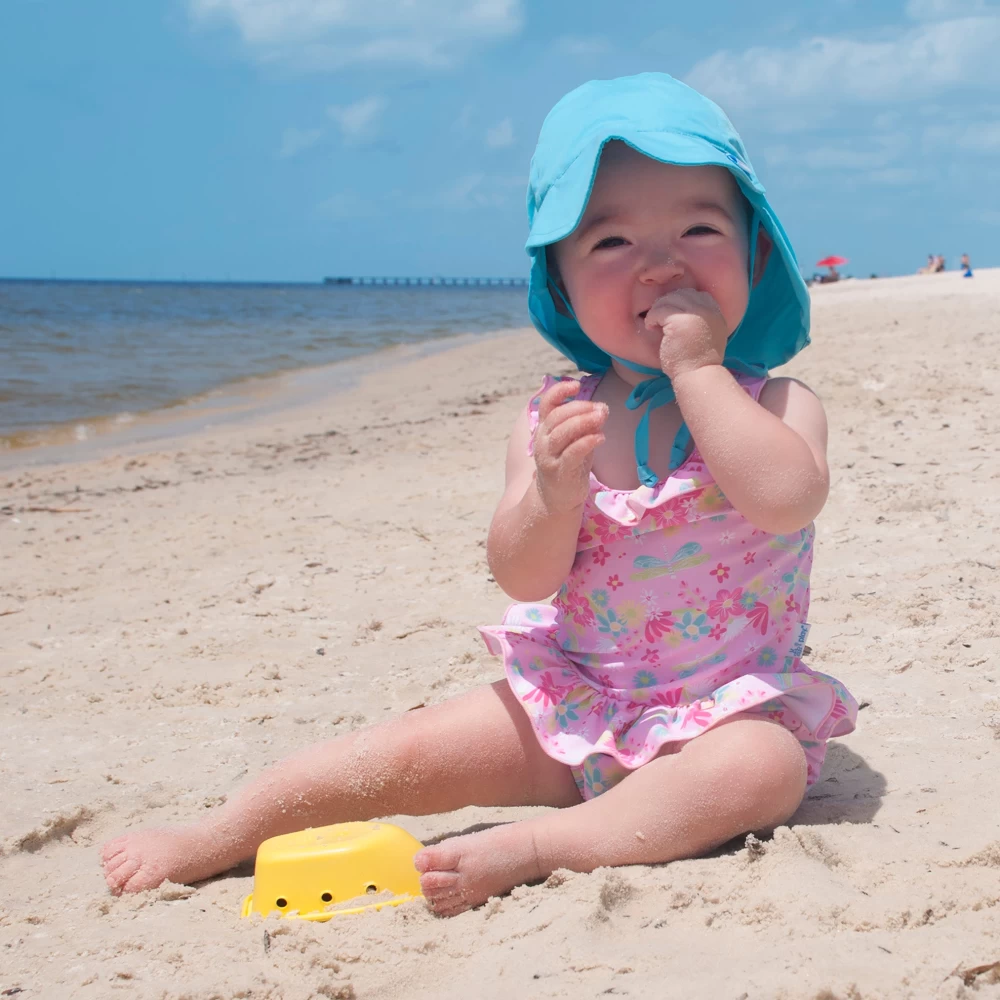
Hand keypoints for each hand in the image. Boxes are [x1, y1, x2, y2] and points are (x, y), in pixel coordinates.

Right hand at [532, 380, 607, 513]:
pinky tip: (600, 437)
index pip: (546, 404)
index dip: (559, 391)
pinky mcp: (560, 472)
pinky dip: (586, 442)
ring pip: (562, 433)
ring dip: (583, 421)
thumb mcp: (576, 440)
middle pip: (557, 416)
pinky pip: (572, 453)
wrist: (557, 498)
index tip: (576, 385)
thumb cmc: (568, 464)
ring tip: (602, 416)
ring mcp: (549, 457)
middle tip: (600, 407)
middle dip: (580, 408)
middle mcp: (543, 440)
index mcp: (545, 428)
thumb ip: (586, 425)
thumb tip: (602, 408)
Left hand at [644, 289, 728, 379]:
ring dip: (658, 310)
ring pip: (670, 299)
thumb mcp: (706, 337)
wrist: (697, 376)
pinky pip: (660, 310)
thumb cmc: (697, 363)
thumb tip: (680, 311)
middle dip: (668, 303)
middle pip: (683, 293)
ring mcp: (695, 314)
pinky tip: (651, 327)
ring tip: (654, 324)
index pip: (698, 295)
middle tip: (660, 318)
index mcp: (716, 313)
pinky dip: (652, 318)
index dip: (682, 301)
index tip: (673, 315)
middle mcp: (708, 310)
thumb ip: (700, 322)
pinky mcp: (679, 320)